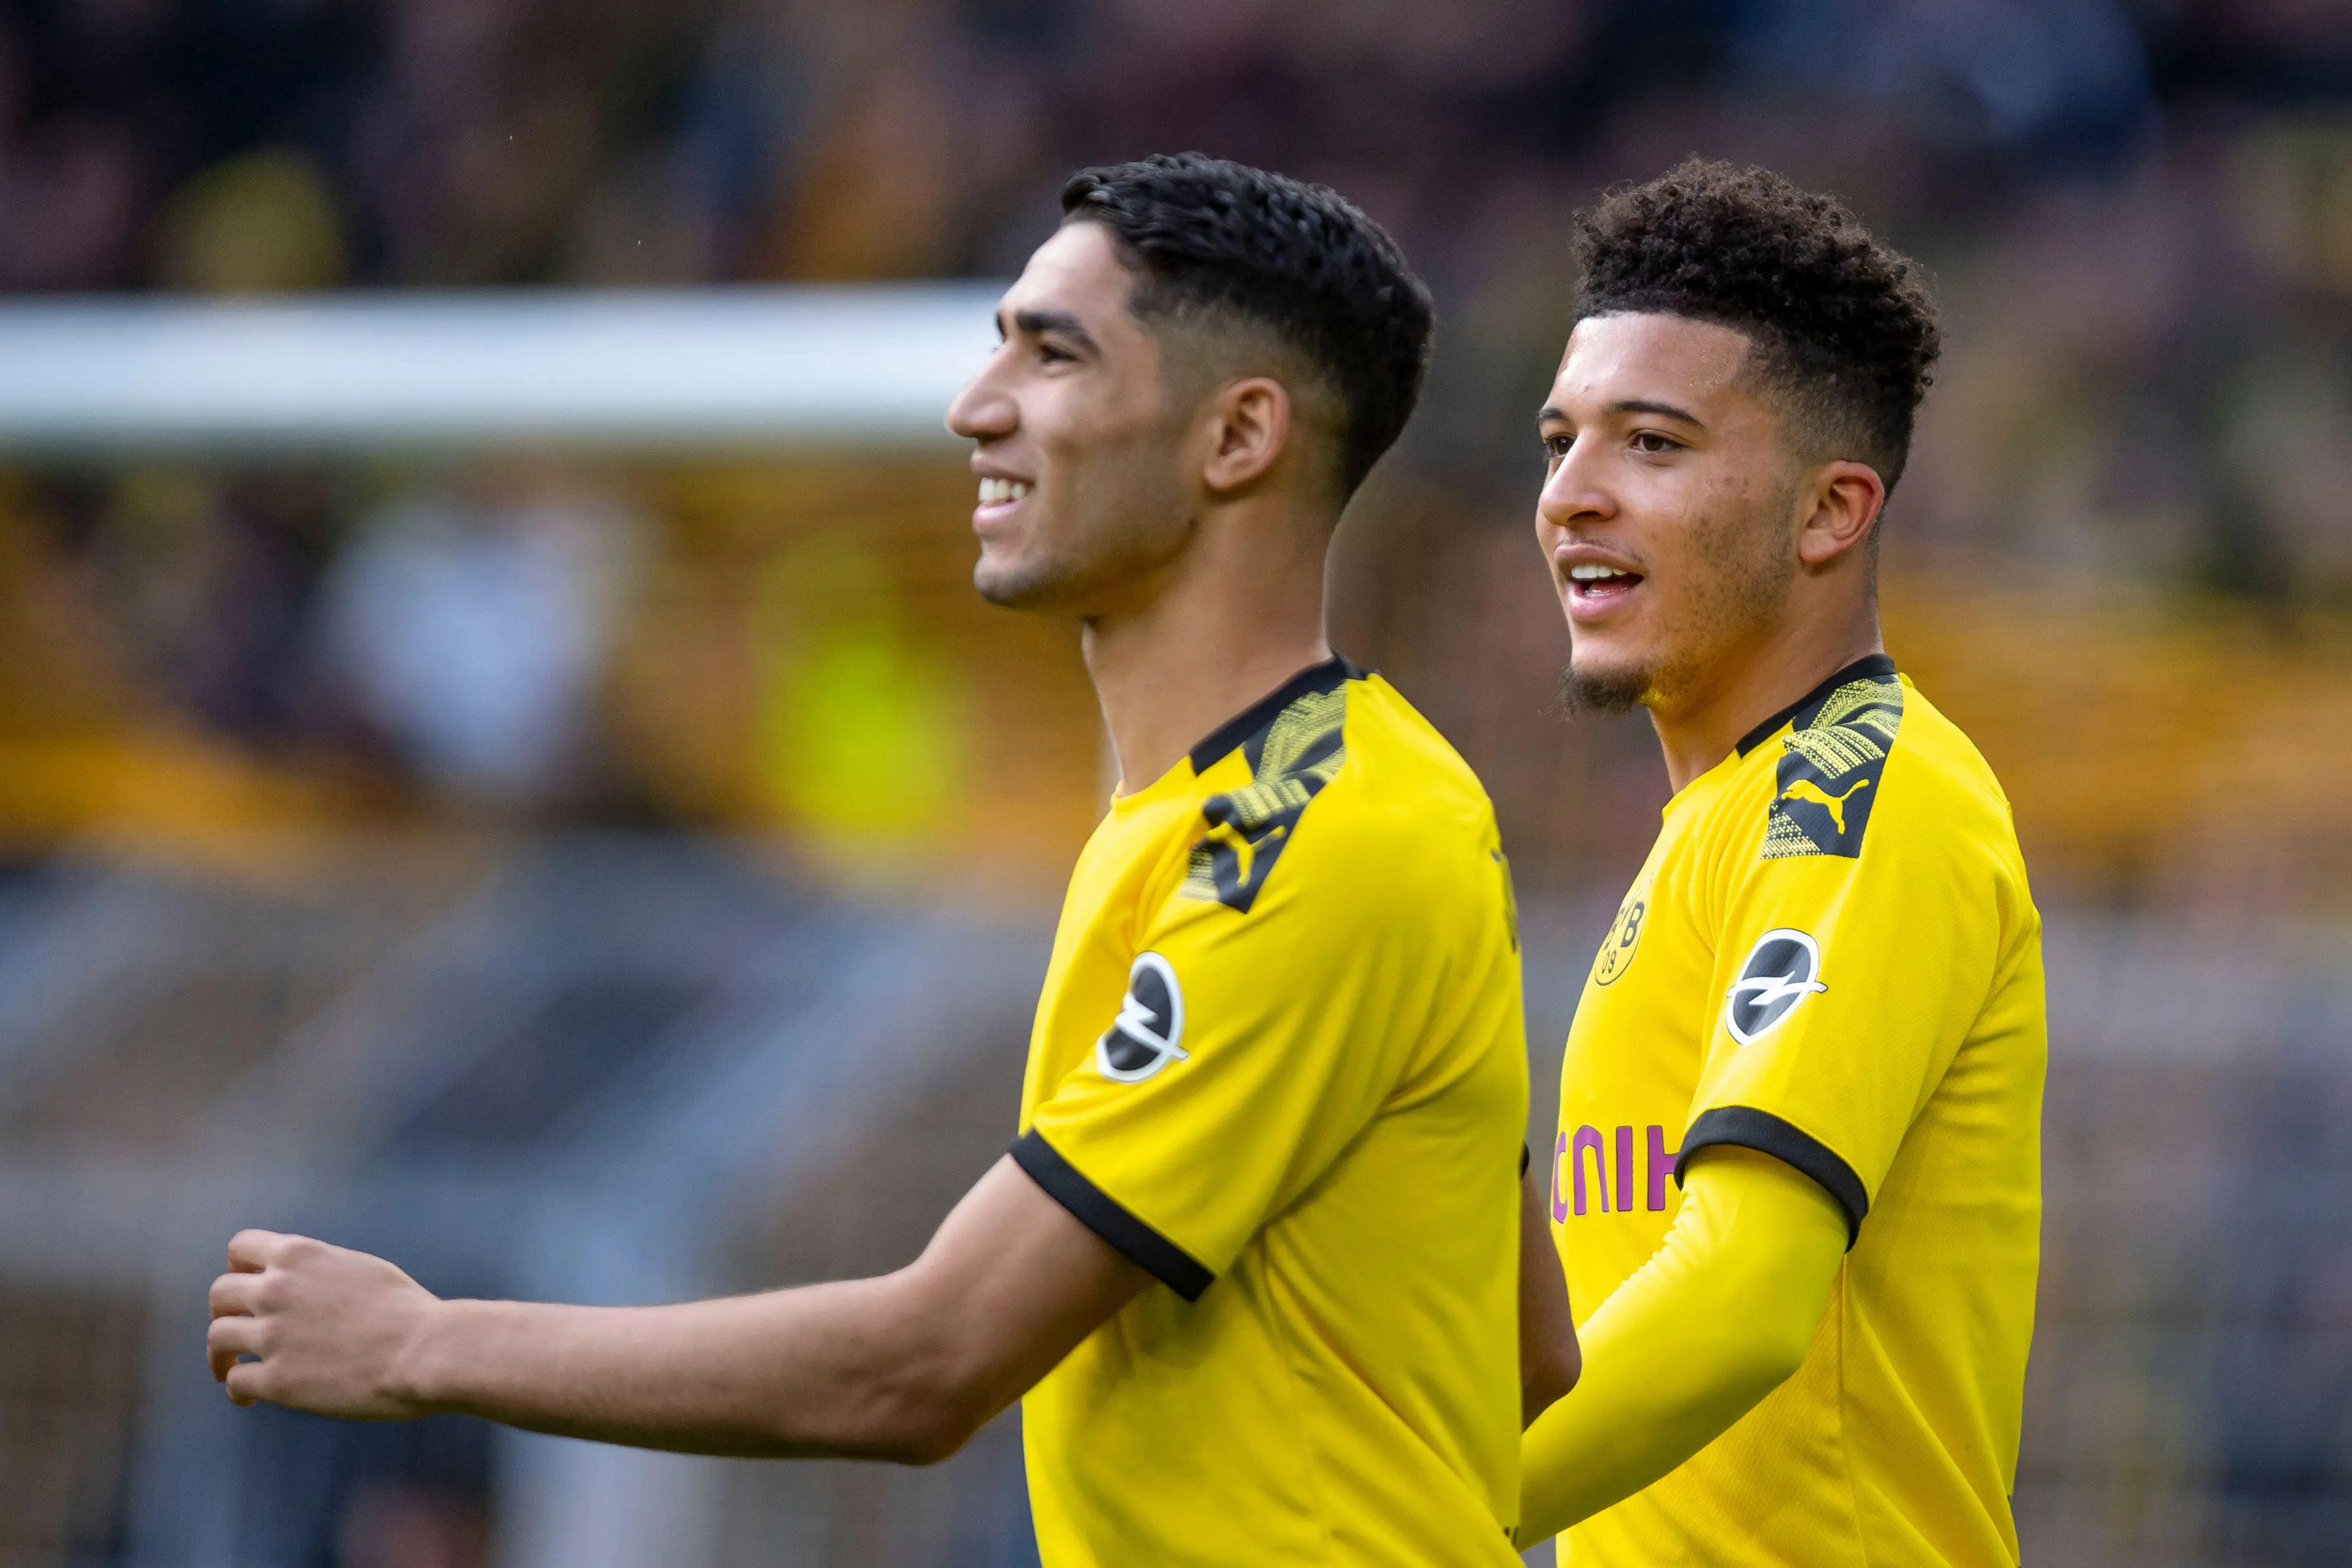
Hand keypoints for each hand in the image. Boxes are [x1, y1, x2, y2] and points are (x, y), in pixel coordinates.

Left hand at [206, 1230, 442, 1419]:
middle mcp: (276, 1289)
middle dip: (224, 1312)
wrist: (423, 1351)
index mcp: (300, 1255)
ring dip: (222, 1354)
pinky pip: (236, 1381)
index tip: (246, 1286)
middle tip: (236, 1330)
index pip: (241, 1246)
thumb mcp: (361, 1269)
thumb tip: (307, 1284)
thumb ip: (322, 1271)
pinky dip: (238, 1390)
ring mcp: (272, 1335)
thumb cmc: (408, 1311)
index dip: (239, 1267)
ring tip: (230, 1368)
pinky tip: (249, 1398)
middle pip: (220, 1294)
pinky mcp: (276, 1380)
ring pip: (218, 1338)